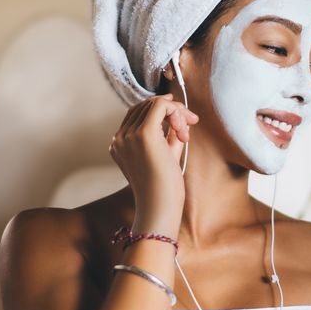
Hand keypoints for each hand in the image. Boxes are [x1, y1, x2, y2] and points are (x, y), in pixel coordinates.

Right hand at [107, 94, 198, 233]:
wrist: (160, 205)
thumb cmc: (163, 188)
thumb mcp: (165, 155)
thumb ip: (168, 134)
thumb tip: (177, 113)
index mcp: (119, 144)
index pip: (138, 114)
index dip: (162, 112)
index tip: (182, 123)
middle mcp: (120, 138)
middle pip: (145, 106)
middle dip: (172, 110)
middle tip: (190, 123)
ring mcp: (129, 135)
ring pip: (154, 104)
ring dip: (176, 113)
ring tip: (185, 134)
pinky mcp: (144, 134)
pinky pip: (161, 106)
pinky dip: (176, 111)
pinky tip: (183, 128)